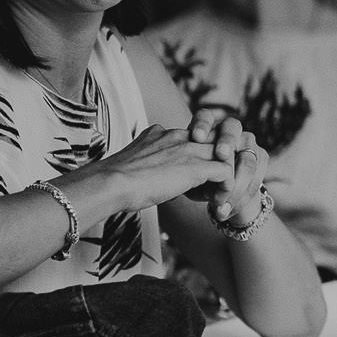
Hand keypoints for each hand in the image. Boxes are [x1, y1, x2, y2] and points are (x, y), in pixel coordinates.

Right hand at [86, 124, 219, 211]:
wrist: (110, 183)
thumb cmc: (114, 182)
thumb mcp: (135, 166)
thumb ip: (149, 166)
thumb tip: (154, 180)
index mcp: (162, 133)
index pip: (192, 139)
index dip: (196, 159)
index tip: (191, 182)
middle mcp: (178, 135)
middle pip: (212, 143)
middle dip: (216, 165)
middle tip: (210, 190)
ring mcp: (188, 149)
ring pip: (224, 155)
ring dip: (223, 178)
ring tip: (215, 198)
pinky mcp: (196, 166)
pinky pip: (226, 172)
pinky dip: (225, 188)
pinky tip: (215, 203)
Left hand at [196, 116, 269, 232]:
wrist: (225, 199)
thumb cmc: (199, 183)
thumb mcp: (190, 176)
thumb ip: (189, 170)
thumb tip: (182, 172)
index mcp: (209, 129)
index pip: (206, 116)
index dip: (203, 124)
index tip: (196, 137)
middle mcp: (230, 131)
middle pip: (232, 127)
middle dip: (227, 141)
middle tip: (220, 155)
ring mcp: (248, 142)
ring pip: (247, 158)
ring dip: (234, 184)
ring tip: (218, 203)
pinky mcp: (262, 157)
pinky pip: (256, 176)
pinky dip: (241, 195)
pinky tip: (228, 210)